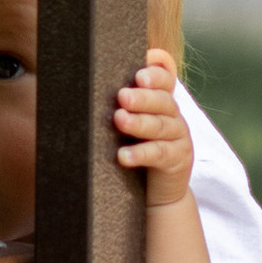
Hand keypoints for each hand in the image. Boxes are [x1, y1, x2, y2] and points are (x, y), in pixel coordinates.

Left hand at [115, 51, 193, 206]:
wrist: (160, 188)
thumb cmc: (137, 146)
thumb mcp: (131, 123)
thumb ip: (120, 104)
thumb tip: (84, 84)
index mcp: (161, 100)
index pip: (164, 80)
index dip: (155, 75)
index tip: (138, 76)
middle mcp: (172, 115)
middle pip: (162, 101)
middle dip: (142, 97)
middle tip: (122, 96)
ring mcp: (178, 137)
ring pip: (160, 126)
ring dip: (139, 122)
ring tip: (119, 120)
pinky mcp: (177, 159)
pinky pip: (159, 153)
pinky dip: (141, 154)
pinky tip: (123, 156)